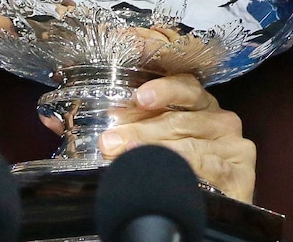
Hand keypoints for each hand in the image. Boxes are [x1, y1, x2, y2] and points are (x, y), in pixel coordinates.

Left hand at [41, 73, 255, 202]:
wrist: (205, 209)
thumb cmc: (172, 165)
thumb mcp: (141, 140)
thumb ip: (105, 125)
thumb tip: (52, 119)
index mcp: (197, 103)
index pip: (183, 84)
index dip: (162, 88)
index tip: (140, 97)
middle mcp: (219, 118)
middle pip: (177, 118)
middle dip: (140, 130)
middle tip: (110, 142)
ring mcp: (232, 145)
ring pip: (188, 144)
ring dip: (154, 151)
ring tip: (124, 157)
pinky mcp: (241, 173)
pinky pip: (209, 168)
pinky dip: (185, 170)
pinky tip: (167, 173)